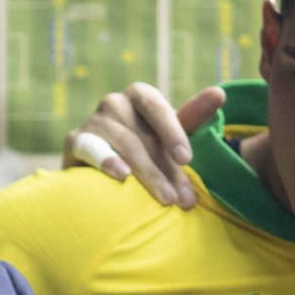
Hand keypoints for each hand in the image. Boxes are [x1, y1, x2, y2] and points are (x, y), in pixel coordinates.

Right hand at [63, 83, 225, 208]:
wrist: (100, 170)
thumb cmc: (145, 148)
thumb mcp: (170, 135)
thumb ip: (192, 117)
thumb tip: (220, 94)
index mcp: (140, 95)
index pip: (158, 108)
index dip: (173, 133)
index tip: (187, 160)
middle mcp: (114, 102)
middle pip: (143, 135)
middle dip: (166, 170)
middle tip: (183, 200)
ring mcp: (93, 121)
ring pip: (124, 145)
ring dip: (147, 174)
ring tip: (165, 200)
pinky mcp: (75, 141)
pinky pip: (91, 148)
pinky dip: (106, 160)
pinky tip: (122, 176)